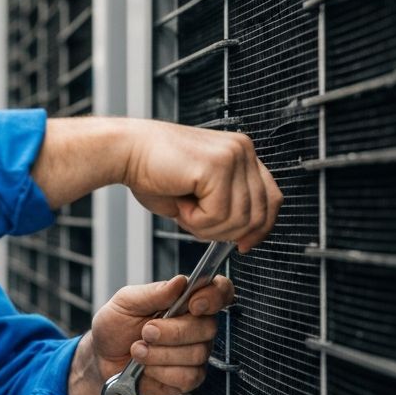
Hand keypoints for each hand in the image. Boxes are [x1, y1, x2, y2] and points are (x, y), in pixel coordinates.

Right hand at [31, 117, 281, 252]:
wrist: (124, 151)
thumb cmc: (151, 171)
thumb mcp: (199, 194)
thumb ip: (226, 207)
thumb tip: (245, 235)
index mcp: (240, 153)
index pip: (271, 198)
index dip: (261, 227)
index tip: (244, 244)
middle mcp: (242, 150)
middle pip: (259, 213)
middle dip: (226, 231)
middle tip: (195, 221)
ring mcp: (233, 155)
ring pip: (239, 219)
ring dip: (207, 226)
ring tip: (184, 208)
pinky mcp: (218, 165)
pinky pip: (219, 214)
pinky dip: (196, 220)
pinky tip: (180, 202)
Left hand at [67, 273, 234, 394]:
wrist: (102, 357)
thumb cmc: (115, 326)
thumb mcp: (126, 302)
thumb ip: (154, 292)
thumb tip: (180, 282)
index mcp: (185, 301)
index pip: (219, 292)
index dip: (213, 296)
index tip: (193, 304)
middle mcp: (196, 326)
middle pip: (207, 327)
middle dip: (172, 332)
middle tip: (145, 332)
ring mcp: (195, 353)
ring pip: (196, 354)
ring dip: (160, 354)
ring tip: (138, 349)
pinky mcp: (189, 378)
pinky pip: (187, 376)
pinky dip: (161, 372)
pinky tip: (147, 367)